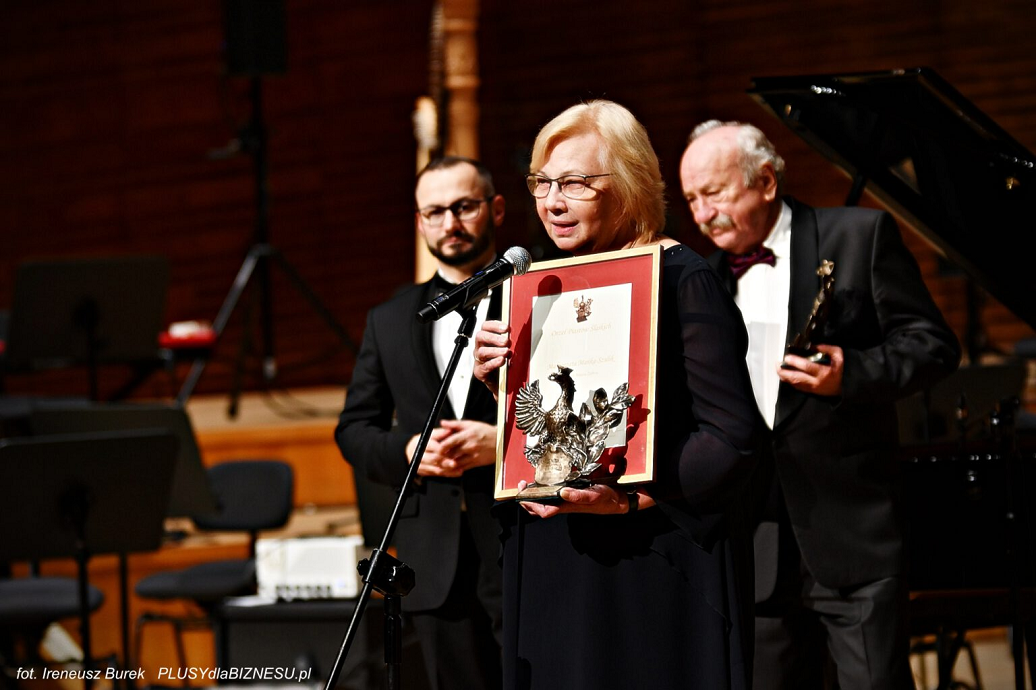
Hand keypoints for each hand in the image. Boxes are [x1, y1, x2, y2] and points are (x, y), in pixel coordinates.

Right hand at [406, 428, 463, 477]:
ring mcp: (420, 465)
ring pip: (436, 469)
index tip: (453, 450)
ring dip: (448, 470)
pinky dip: (447, 474)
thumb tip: (450, 430)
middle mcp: (420, 455)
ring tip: (459, 470)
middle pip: (434, 459)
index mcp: (422, 443)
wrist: (412, 451)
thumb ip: (440, 433)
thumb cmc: (426, 440)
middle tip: (455, 463)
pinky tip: (456, 472)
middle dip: (445, 462)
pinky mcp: (424, 472)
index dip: (443, 449)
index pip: (433, 447)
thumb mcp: (431, 434)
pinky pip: (437, 474)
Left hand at [436, 419, 496, 470]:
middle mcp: (469, 446)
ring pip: (456, 463)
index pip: (449, 442)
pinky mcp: (476, 463)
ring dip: (447, 464)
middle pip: (451, 454)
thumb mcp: (471, 424)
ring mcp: (473, 456)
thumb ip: (455, 424)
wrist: (501, 441)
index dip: (440, 447)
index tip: (436, 449)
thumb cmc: (485, 432)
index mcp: (466, 435)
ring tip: (441, 464)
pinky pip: (463, 468)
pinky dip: (455, 469)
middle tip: (435, 458)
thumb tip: (443, 422)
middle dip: (442, 457)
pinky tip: (451, 468)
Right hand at [473, 320, 511, 399]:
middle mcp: (480, 348)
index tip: (506, 328)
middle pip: (480, 336)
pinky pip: (484, 366)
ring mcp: (479, 360)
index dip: (494, 325)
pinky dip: (493, 363)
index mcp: (486, 340)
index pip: (485, 327)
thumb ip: (511, 342)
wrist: (502, 385)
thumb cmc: (505, 365)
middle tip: (506, 341)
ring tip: (506, 352)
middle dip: (494, 337)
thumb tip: (521, 333)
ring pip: (482, 352)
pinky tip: (501, 361)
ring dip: (495, 351)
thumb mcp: (509, 350)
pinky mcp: (480, 372)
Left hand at [518, 480, 636, 518]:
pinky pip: (555, 496)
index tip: (522, 493)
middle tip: (521, 487)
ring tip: (528, 485)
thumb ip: (579, 495)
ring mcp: (569, 501)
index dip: (531, 504)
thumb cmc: (607, 499)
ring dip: (535, 496)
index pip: (544, 510)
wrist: (619, 500)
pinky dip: (546, 491)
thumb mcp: (594, 495)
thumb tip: (562, 493)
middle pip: (541, 508)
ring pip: (547, 503)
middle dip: (528, 501)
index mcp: (568, 506)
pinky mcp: (573, 495)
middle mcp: (566, 504)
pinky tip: (546, 483)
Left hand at [777, 343, 843, 395]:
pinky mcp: (810, 391)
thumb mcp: (839, 356)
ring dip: (784, 376)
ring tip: (778, 368)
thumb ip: (827, 349)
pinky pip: (796, 386)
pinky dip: (789, 381)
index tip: (787, 357)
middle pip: (797, 377)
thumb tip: (813, 346)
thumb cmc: (841, 369)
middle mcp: (816, 382)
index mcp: (824, 372)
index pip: (807, 367)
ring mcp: (812, 388)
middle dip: (785, 371)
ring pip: (794, 383)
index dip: (796, 362)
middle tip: (778, 364)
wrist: (845, 387)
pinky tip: (784, 375)